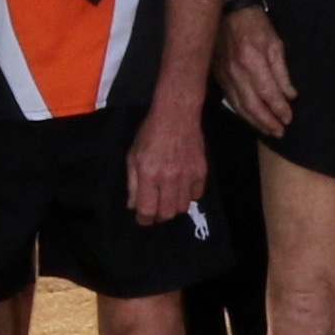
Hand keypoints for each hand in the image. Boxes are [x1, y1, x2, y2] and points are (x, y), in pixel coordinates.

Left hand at [122, 90, 210, 224]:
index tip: (143, 219)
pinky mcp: (202, 171)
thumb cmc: (150, 133)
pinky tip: (182, 186)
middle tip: (155, 210)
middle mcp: (169, 177)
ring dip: (174, 207)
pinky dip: (189, 196)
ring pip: (183, 207)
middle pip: (167, 213)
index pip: (147, 209)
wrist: (177, 114)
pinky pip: (197, 195)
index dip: (144, 219)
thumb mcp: (133, 156)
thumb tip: (133, 206)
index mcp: (149, 173)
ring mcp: (188, 175)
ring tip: (168, 197)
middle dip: (159, 216)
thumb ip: (132, 183)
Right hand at [218, 7, 295, 136]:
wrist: (228, 12)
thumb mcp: (275, 44)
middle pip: (252, 104)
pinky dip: (242, 112)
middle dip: (267, 121)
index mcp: (253, 60)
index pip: (268, 92)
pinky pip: (231, 100)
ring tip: (268, 131)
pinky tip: (251, 119)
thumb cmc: (256, 25)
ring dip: (255, 121)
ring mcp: (225, 75)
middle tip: (280, 132)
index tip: (288, 118)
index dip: (279, 108)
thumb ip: (282, 72)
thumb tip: (290, 95)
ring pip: (240, 106)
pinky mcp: (219, 76)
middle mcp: (237, 71)